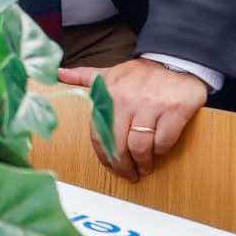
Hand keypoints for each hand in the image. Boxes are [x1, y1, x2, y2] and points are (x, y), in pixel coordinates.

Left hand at [59, 59, 206, 180]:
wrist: (176, 60)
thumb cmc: (141, 74)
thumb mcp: (111, 73)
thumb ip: (85, 77)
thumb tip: (59, 73)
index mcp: (109, 93)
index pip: (99, 134)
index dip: (104, 156)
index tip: (110, 166)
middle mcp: (127, 99)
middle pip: (119, 145)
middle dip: (123, 166)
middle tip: (129, 174)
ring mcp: (151, 105)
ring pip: (140, 146)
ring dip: (142, 162)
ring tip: (144, 167)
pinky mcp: (174, 110)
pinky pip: (163, 141)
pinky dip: (160, 151)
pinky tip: (158, 151)